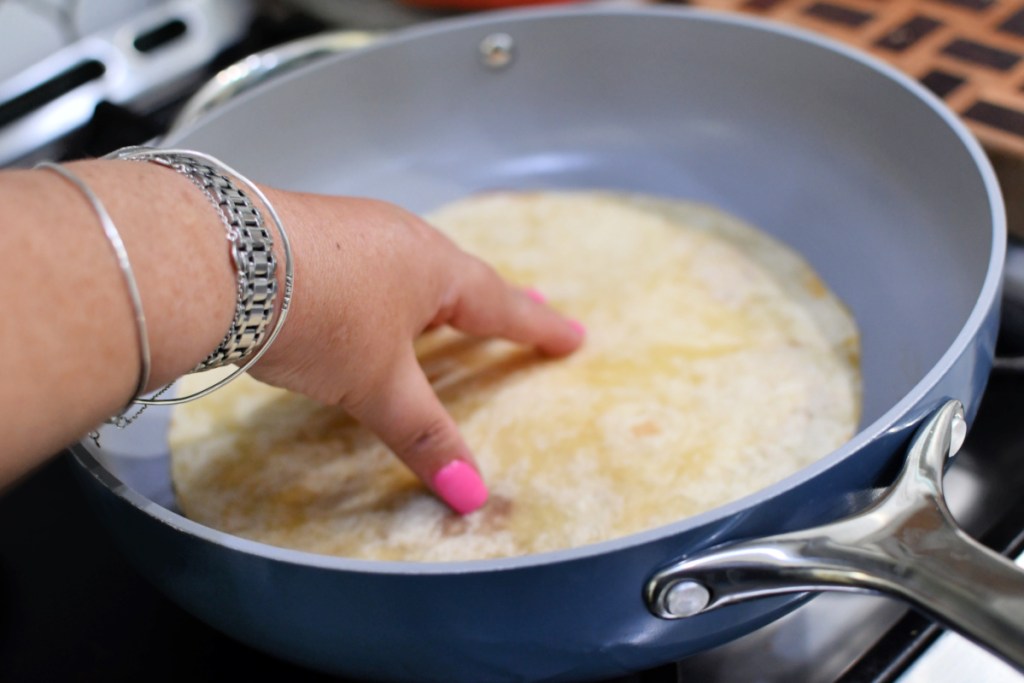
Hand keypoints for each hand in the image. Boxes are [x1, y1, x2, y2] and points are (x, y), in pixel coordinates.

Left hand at [250, 191, 584, 512]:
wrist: (219, 256)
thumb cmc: (320, 316)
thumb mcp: (376, 383)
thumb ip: (423, 436)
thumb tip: (471, 497)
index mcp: (435, 270)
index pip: (502, 305)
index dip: (539, 328)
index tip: (574, 336)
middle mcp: (402, 240)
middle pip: (460, 276)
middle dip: (492, 300)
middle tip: (523, 307)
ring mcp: (354, 228)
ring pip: (412, 264)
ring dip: (437, 289)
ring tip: (447, 305)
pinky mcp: (309, 230)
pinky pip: (371, 261)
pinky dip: (388, 284)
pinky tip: (367, 294)